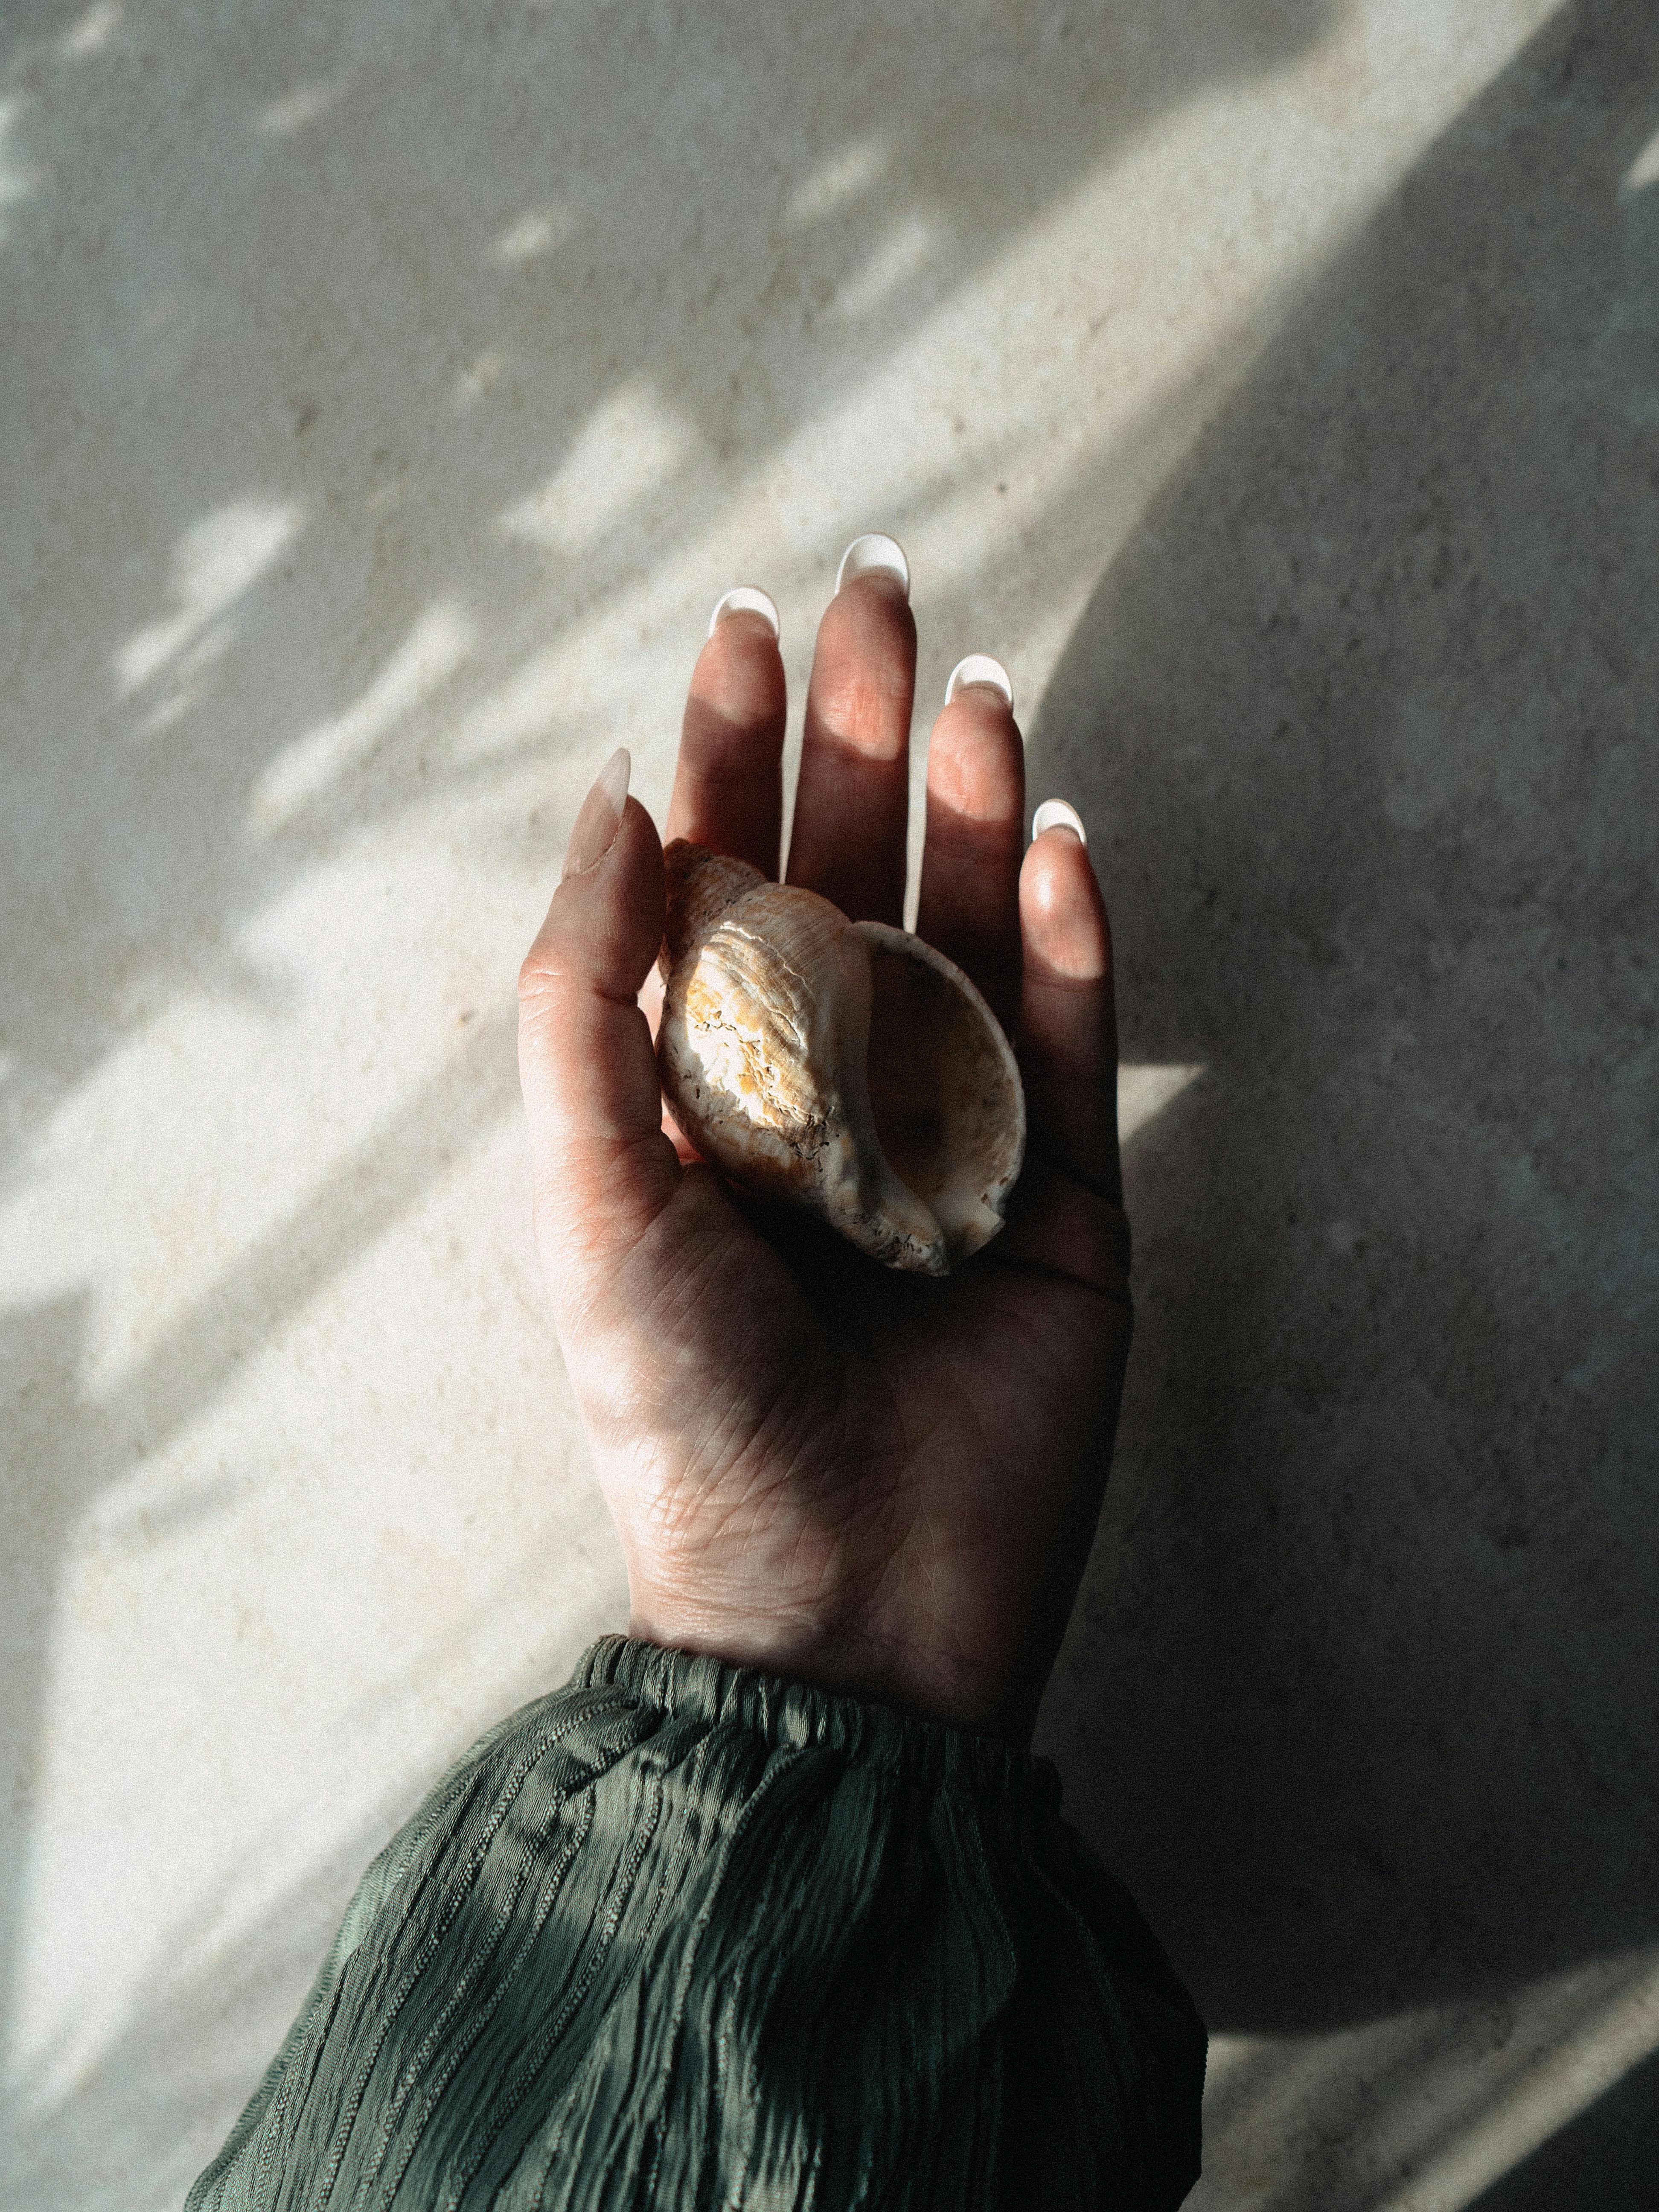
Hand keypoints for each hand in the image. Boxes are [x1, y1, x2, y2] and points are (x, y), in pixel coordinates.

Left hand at [518, 556, 1128, 1744]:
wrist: (840, 1616)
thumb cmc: (691, 1417)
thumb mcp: (589, 1202)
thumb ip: (583, 1002)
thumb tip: (607, 807)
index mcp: (707, 1092)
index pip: (721, 888)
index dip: (729, 755)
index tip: (742, 631)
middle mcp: (828, 1096)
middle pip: (853, 879)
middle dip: (857, 737)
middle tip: (875, 592)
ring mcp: (953, 1141)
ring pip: (971, 939)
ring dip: (974, 809)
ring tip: (975, 688)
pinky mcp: (1061, 1201)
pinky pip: (1075, 1045)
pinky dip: (1075, 942)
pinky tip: (1060, 836)